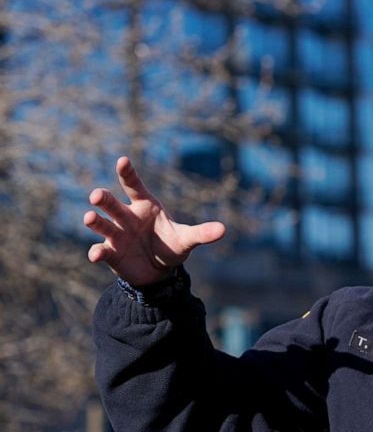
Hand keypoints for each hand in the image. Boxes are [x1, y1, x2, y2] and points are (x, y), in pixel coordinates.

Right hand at [84, 156, 225, 286]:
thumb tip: (223, 230)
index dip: (128, 174)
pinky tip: (96, 255)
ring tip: (90, 217)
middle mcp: (127, 217)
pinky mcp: (111, 253)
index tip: (123, 161)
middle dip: (103, 198)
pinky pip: (101, 251)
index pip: (134, 186)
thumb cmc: (170, 246)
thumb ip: (201, 233)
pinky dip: (97, 253)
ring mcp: (116, 234)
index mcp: (145, 206)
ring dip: (95, 221)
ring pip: (102, 224)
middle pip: (112, 204)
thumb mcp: (186, 240)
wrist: (159, 270)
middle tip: (97, 195)